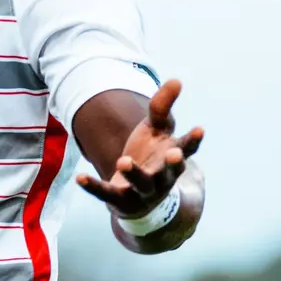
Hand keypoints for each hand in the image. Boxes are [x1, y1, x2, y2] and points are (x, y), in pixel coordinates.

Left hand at [76, 79, 202, 217]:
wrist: (140, 197)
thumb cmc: (152, 155)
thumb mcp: (156, 129)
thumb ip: (162, 106)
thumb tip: (177, 79)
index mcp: (172, 158)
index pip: (187, 149)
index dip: (193, 140)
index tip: (200, 128)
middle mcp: (162, 178)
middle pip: (168, 172)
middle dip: (172, 165)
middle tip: (174, 154)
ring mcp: (142, 192)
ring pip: (141, 185)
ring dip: (134, 173)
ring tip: (123, 161)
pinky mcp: (120, 200)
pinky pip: (106, 194)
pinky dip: (93, 186)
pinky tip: (80, 177)